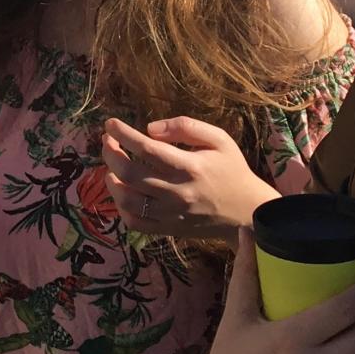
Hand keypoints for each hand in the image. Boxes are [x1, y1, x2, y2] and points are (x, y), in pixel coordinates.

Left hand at [102, 116, 277, 238]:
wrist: (247, 212)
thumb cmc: (232, 170)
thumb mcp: (218, 139)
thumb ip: (185, 127)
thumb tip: (149, 128)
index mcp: (190, 167)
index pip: (147, 149)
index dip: (123, 134)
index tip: (111, 124)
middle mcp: (177, 192)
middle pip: (130, 174)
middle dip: (111, 153)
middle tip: (107, 141)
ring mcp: (171, 214)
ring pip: (127, 200)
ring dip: (111, 180)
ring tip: (111, 166)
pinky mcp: (168, 229)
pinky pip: (135, 222)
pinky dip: (121, 207)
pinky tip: (122, 191)